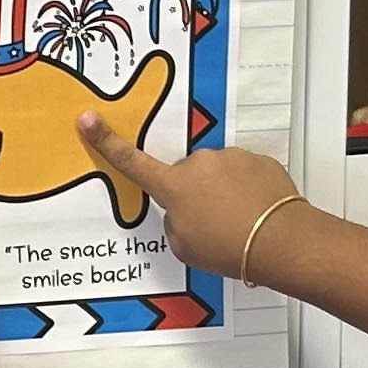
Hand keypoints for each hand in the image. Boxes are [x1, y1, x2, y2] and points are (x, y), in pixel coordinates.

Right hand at [78, 121, 304, 276]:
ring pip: (218, 175)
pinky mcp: (258, 161)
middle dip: (195, 195)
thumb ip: (175, 222)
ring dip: (224, 195)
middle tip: (212, 226)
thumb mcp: (185, 247)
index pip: (132, 162)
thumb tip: (184, 209)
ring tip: (239, 225)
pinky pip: (245, 175)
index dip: (106, 142)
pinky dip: (248, 193)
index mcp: (174, 186)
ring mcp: (231, 159)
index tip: (87, 118)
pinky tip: (257, 215)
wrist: (280, 241)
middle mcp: (200, 164)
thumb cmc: (229, 249)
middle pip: (187, 175)